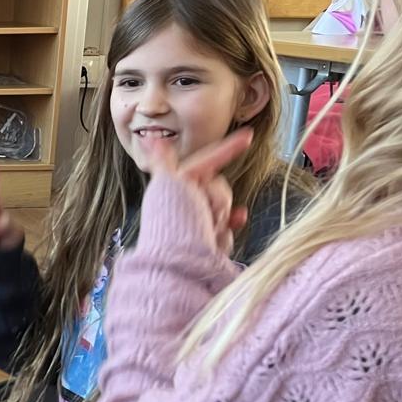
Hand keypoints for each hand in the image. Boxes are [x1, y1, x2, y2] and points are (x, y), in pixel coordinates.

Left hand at [142, 127, 252, 257]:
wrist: (182, 265)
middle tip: (205, 213)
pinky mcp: (208, 238)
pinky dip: (230, 225)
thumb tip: (152, 138)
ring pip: (226, 206)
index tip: (248, 136)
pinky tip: (236, 222)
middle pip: (220, 186)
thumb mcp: (167, 186)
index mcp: (174, 186)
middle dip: (217, 198)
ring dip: (220, 217)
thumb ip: (164, 162)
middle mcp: (186, 202)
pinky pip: (228, 226)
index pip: (205, 161)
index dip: (226, 148)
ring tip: (207, 230)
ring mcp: (198, 221)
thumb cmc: (173, 225)